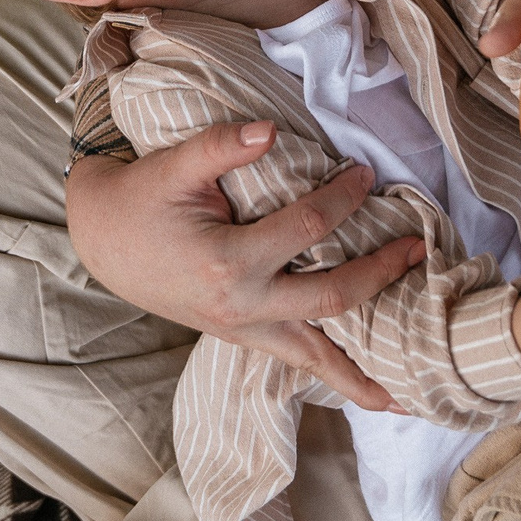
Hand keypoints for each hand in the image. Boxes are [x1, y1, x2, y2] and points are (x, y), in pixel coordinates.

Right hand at [65, 121, 424, 410]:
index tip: (366, 173)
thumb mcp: (174, 165)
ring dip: (365, 373)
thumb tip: (269, 129)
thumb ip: (223, 146)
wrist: (103, 241)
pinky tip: (370, 391)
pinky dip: (335, 377)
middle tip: (417, 250)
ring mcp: (241, 329)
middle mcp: (240, 308)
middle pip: (329, 301)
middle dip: (379, 277)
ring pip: (316, 357)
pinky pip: (298, 361)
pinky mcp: (241, 337)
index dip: (343, 199)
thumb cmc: (141, 199)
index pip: (306, 229)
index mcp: (226, 263)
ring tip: (414, 389)